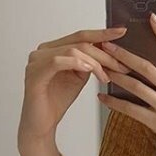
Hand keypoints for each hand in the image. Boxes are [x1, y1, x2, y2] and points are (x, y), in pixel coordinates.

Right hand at [18, 27, 130, 144]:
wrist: (43, 123)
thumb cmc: (58, 100)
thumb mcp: (80, 76)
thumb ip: (90, 61)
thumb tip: (111, 51)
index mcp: (54, 48)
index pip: (81, 36)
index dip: (102, 33)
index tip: (121, 31)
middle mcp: (43, 51)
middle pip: (80, 42)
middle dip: (104, 54)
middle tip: (121, 65)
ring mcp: (36, 61)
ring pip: (72, 51)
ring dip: (94, 63)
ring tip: (105, 77)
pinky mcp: (34, 74)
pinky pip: (56, 61)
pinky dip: (76, 64)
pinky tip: (88, 70)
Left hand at [97, 14, 155, 155]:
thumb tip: (147, 67)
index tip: (152, 18)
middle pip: (148, 67)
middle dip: (125, 55)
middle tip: (108, 45)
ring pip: (137, 87)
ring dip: (116, 76)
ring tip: (101, 68)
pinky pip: (131, 109)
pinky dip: (115, 103)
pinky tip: (102, 97)